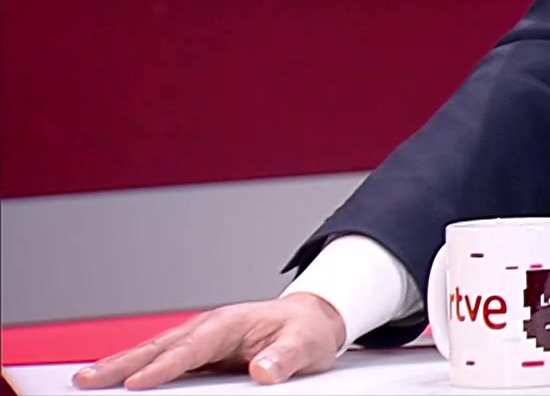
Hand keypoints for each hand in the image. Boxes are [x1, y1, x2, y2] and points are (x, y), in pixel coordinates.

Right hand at [72, 292, 347, 389]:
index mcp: (230, 323)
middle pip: (160, 347)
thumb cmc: (306, 330)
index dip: (164, 366)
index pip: (192, 347)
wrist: (311, 319)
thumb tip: (263, 371)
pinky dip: (136, 369)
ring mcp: (201, 341)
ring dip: (120, 365)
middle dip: (123, 363)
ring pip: (154, 352)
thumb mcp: (306, 344)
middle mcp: (209, 328)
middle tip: (88, 379)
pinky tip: (115, 381)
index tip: (137, 382)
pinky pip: (163, 362)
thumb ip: (285, 358)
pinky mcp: (200, 354)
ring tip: (87, 380)